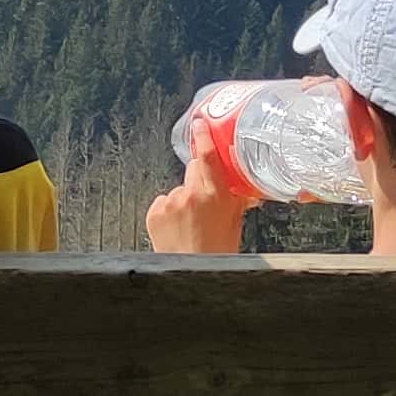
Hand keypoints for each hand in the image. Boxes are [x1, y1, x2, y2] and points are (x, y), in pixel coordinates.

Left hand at [143, 115, 254, 255]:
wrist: (192, 272)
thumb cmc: (217, 252)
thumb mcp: (234, 221)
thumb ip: (235, 198)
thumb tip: (240, 186)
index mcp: (216, 195)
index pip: (208, 156)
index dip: (203, 136)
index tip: (199, 123)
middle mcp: (192, 195)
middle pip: (193, 169)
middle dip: (198, 179)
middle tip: (202, 201)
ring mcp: (171, 202)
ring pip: (178, 189)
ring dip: (182, 200)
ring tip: (188, 223)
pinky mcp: (155, 211)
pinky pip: (163, 201)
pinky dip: (168, 211)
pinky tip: (176, 227)